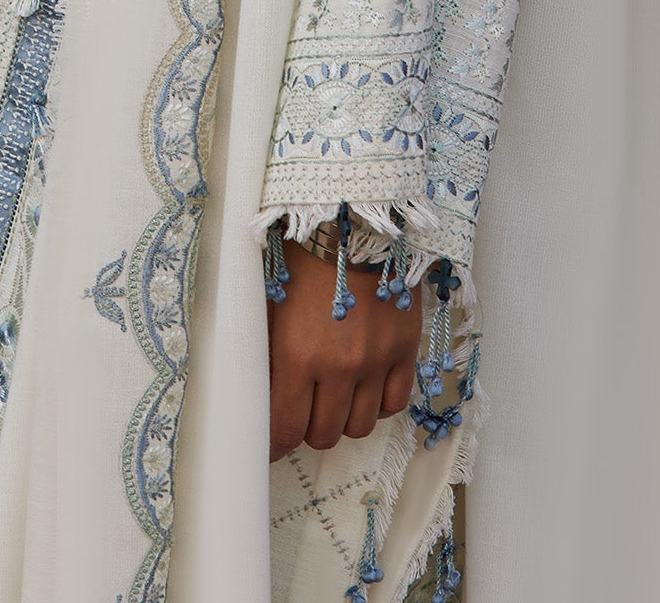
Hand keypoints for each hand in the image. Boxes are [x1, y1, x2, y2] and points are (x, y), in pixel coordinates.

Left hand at [268, 240, 422, 460]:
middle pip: (323, 434)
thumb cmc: (300, 254)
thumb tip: (255, 394)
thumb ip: (264, 353)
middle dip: (307, 426)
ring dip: (342, 418)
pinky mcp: (405, 349)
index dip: (274, 443)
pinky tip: (364, 385)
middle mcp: (339, 366)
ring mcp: (376, 360)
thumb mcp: (268, 302)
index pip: (285, 430)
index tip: (270, 442)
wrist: (351, 217)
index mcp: (297, 355)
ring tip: (332, 396)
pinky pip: (393, 404)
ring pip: (359, 427)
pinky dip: (377, 403)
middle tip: (301, 408)